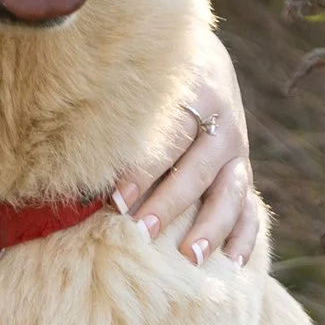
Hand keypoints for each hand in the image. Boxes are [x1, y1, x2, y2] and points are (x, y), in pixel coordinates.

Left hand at [113, 38, 260, 268]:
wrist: (201, 62)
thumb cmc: (153, 83)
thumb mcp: (142, 85)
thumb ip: (119, 116)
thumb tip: (73, 162)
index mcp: (195, 96)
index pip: (170, 137)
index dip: (143, 169)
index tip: (116, 200)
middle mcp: (222, 124)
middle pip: (197, 168)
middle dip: (169, 203)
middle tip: (141, 232)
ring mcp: (238, 151)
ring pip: (231, 191)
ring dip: (211, 226)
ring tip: (190, 256)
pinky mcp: (243, 172)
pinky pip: (251, 207)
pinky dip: (245, 235)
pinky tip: (233, 262)